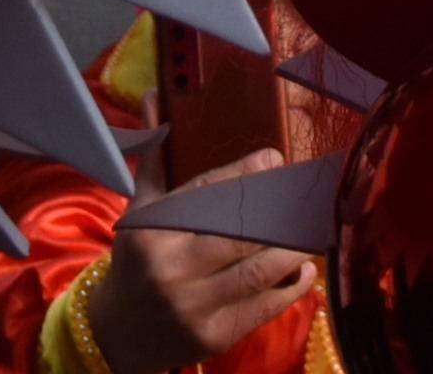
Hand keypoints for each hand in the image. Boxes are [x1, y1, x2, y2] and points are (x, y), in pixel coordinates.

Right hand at [75, 156, 318, 371]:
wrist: (119, 333)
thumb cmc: (136, 261)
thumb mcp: (139, 210)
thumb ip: (155, 157)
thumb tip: (156, 96)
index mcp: (152, 232)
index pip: (204, 196)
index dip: (241, 175)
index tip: (274, 158)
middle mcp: (171, 268)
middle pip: (238, 235)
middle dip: (277, 214)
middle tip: (305, 196)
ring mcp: (194, 306)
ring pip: (257, 271)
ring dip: (292, 250)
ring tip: (313, 231)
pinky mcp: (215, 336)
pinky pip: (263, 307)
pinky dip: (291, 288)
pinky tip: (304, 269)